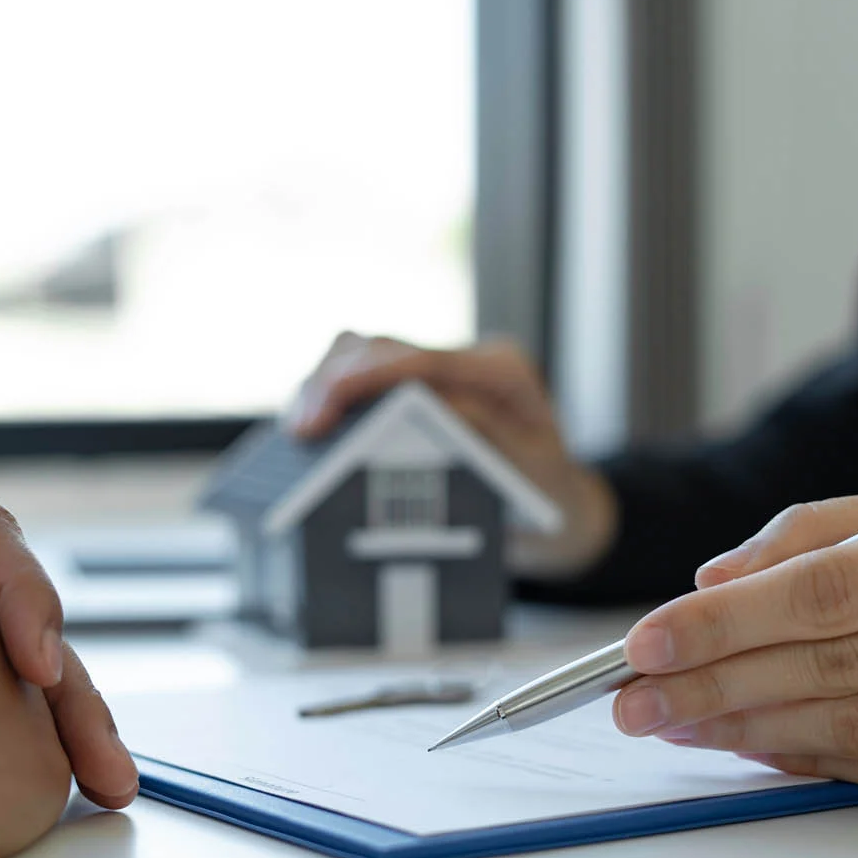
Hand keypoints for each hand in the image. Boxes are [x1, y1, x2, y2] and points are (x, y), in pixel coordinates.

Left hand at [0, 536, 75, 857]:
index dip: (18, 592)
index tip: (31, 669)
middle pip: (21, 601)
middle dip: (70, 678)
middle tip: (101, 762)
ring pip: (25, 654)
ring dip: (76, 718)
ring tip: (109, 786)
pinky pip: (1, 692)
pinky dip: (43, 737)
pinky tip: (65, 787)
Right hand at [289, 331, 616, 576]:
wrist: (560, 508)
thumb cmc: (547, 492)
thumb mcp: (533, 473)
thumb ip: (490, 435)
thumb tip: (432, 405)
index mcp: (501, 372)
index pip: (424, 361)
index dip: (368, 375)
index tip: (327, 403)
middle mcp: (464, 362)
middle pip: (380, 348)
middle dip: (331, 380)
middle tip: (299, 429)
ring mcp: (435, 376)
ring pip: (360, 359)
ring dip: (322, 390)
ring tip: (297, 433)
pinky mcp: (410, 396)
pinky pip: (359, 388)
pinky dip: (330, 404)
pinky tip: (308, 432)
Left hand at [612, 480, 857, 818]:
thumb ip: (827, 531)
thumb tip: (716, 577)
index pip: (836, 587)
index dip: (730, 619)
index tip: (650, 639)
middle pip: (840, 665)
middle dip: (717, 684)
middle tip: (635, 698)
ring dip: (753, 731)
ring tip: (679, 724)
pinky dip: (820, 762)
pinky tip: (757, 747)